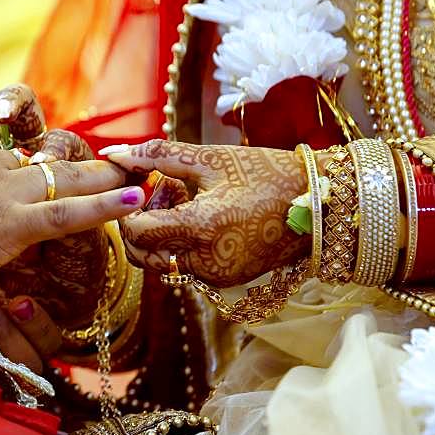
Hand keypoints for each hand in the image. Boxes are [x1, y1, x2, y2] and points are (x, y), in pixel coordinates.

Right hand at [0, 120, 143, 315]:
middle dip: (70, 165)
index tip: (27, 176)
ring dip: (102, 178)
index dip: (14, 165)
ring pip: (62, 178)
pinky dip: (106, 206)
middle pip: (35, 158)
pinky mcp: (7, 225)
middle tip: (105, 165)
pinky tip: (136, 197)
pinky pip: (68, 213)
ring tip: (136, 174)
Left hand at [103, 139, 308, 286]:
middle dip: (140, 223)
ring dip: (159, 235)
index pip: (135, 230)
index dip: (128, 207)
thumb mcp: (210, 158)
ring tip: (185, 201)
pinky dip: (180, 245)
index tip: (143, 183)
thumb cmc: (266, 173)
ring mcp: (215, 275)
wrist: (321, 204)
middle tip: (162, 192)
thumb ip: (156, 156)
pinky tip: (201, 217)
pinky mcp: (224, 280)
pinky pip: (183, 266)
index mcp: (200, 228)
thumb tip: (114, 154)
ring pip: (159, 262)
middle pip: (140, 253)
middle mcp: (205, 260)